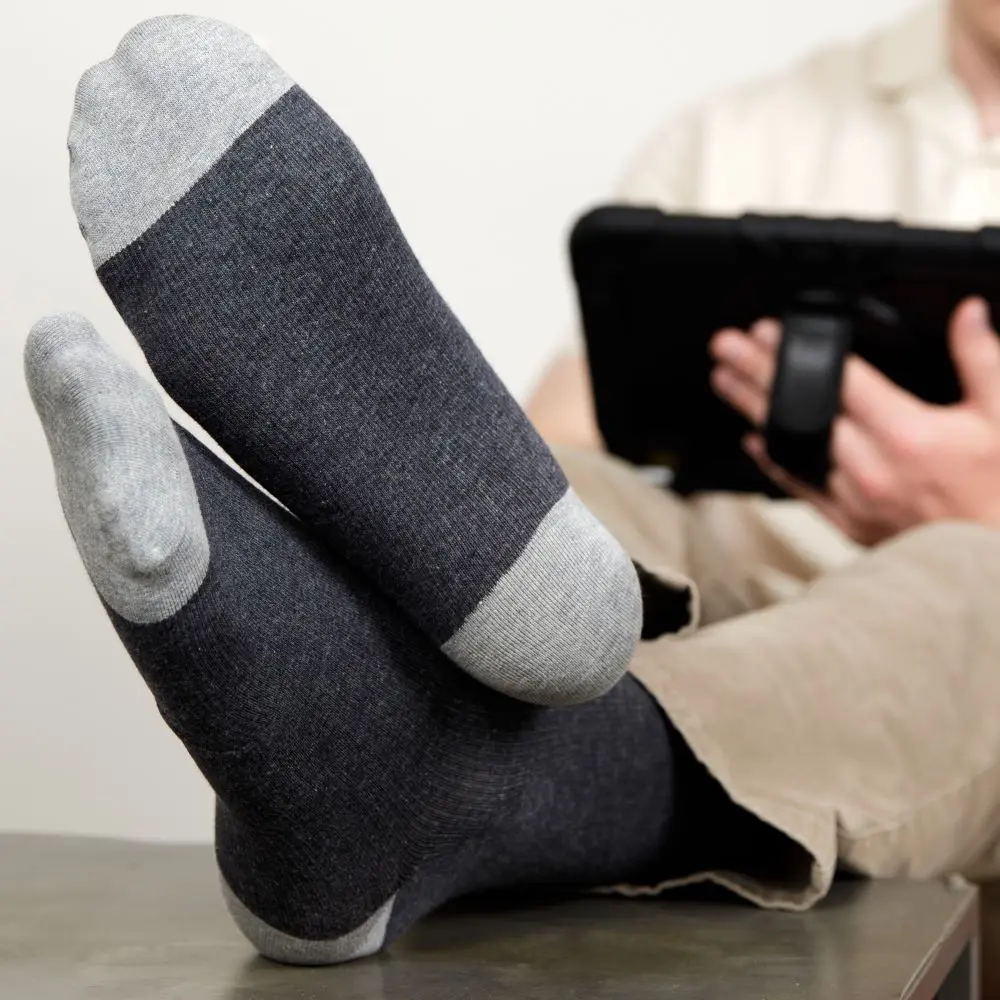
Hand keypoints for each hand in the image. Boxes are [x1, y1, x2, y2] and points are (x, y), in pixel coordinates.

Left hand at [708, 297, 999, 545]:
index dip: (796, 353)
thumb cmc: (998, 492)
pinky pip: (799, 485)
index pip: (837, 381)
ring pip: (790, 446)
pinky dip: (773, 460)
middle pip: (800, 410)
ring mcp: (852, 497)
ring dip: (754, 411)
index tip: (766, 332)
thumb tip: (968, 314)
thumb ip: (982, 360)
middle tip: (726, 348)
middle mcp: (870, 467)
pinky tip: (752, 439)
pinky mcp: (846, 521)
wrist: (994, 565)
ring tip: (725, 381)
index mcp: (907, 435)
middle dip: (757, 374)